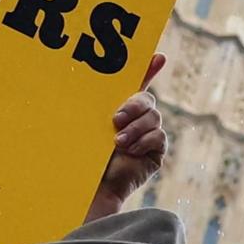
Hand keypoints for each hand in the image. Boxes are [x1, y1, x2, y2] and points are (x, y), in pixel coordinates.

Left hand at [90, 53, 169, 218]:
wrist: (92, 186)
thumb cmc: (84, 156)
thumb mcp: (88, 126)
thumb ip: (94, 108)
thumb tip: (84, 83)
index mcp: (119, 108)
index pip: (137, 83)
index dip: (149, 68)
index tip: (158, 56)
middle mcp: (136, 119)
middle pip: (146, 99)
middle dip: (133, 106)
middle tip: (115, 119)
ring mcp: (148, 134)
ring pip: (154, 116)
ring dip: (136, 127)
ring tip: (118, 141)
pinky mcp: (156, 151)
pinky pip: (159, 136)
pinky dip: (144, 140)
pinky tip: (130, 150)